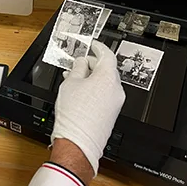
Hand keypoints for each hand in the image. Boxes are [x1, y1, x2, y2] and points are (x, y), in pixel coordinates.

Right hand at [51, 41, 124, 176]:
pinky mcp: (111, 113)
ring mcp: (115, 102)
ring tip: (74, 79)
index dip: (98, 47)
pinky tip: (79, 92)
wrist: (78, 141)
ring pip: (105, 83)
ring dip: (91, 78)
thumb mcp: (70, 83)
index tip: (93, 45)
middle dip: (92, 64)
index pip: (107, 55)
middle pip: (107, 69)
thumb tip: (81, 62)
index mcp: (108, 77)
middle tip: (78, 63)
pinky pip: (104, 94)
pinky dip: (94, 89)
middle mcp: (116, 89)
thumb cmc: (75, 114)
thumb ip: (78, 68)